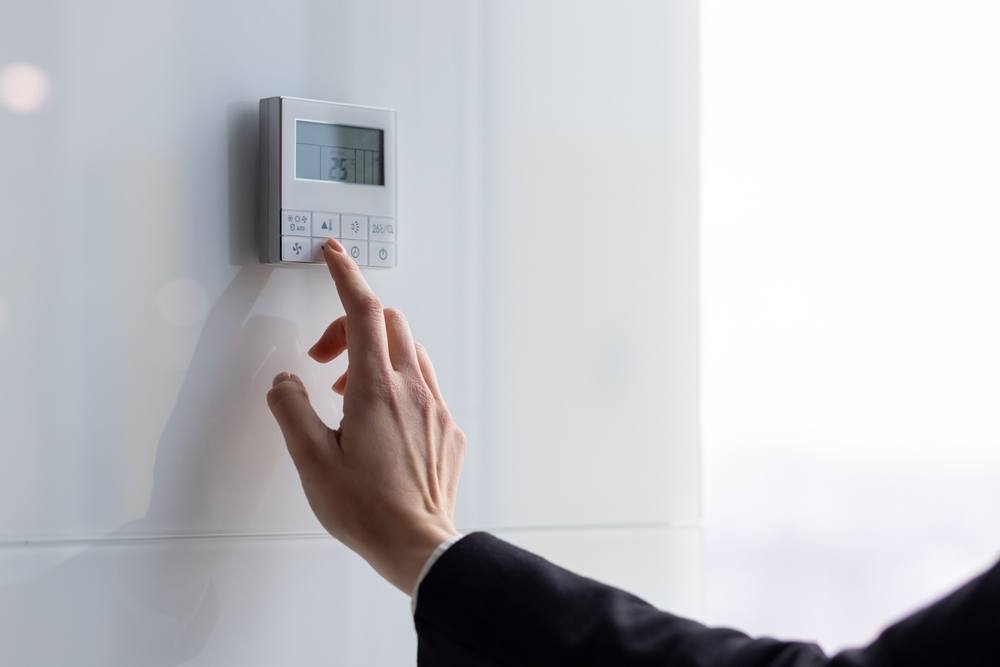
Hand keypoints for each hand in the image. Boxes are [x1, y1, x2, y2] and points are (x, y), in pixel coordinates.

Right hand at [266, 238, 464, 593]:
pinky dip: (399, 383)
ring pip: (411, 352)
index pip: (362, 311)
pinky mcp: (448, 429)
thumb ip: (291, 410)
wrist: (418, 546)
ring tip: (347, 395)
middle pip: (390, 323)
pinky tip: (381, 421)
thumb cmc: (367, 510)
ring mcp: (436, 408)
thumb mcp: (311, 460)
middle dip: (351, 325)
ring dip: (375, 355)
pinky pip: (425, 385)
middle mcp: (413, 390)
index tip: (334, 253)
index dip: (346, 275)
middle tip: (323, 358)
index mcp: (376, 389)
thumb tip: (285, 382)